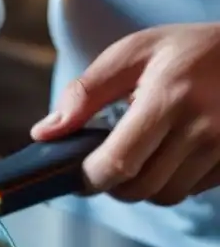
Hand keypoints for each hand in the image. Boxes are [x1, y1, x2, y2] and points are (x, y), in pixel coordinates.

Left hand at [31, 23, 219, 205]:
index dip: (89, 179)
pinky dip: (174, 181)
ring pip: (166, 196)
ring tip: (143, 154)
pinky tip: (174, 154)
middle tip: (107, 164)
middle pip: (140, 189)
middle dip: (114, 185)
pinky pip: (193, 190)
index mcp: (170, 98)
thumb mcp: (135, 53)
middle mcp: (203, 127)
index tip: (78, 174)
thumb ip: (86, 93)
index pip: (117, 163)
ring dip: (144, 186)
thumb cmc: (191, 50)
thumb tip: (43, 132)